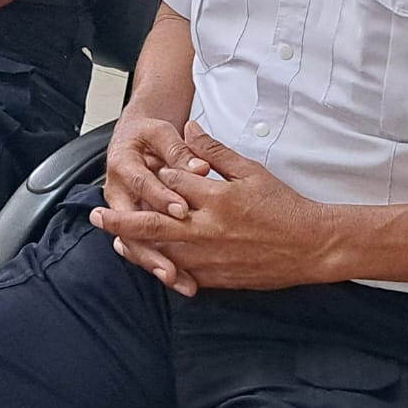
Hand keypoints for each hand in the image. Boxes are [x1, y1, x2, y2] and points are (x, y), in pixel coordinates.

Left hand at [91, 121, 336, 294]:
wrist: (311, 245)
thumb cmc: (282, 205)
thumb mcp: (250, 170)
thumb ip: (214, 151)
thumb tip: (189, 129)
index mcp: (215, 198)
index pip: (171, 184)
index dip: (156, 176)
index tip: (146, 170)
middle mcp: (207, 229)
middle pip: (152, 225)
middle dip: (120, 222)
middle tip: (96, 217)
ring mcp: (211, 257)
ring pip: (162, 253)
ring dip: (136, 248)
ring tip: (116, 241)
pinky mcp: (218, 278)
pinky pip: (183, 274)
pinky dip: (164, 268)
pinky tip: (152, 263)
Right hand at [100, 114, 208, 287]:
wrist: (133, 140)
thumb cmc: (149, 136)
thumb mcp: (162, 134)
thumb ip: (180, 151)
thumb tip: (200, 168)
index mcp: (123, 165)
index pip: (142, 183)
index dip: (161, 197)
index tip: (182, 210)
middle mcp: (119, 193)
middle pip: (132, 226)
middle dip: (153, 250)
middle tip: (173, 267)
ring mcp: (126, 213)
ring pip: (136, 244)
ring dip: (156, 264)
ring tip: (179, 281)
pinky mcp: (135, 226)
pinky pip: (145, 249)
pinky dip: (162, 266)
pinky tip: (181, 282)